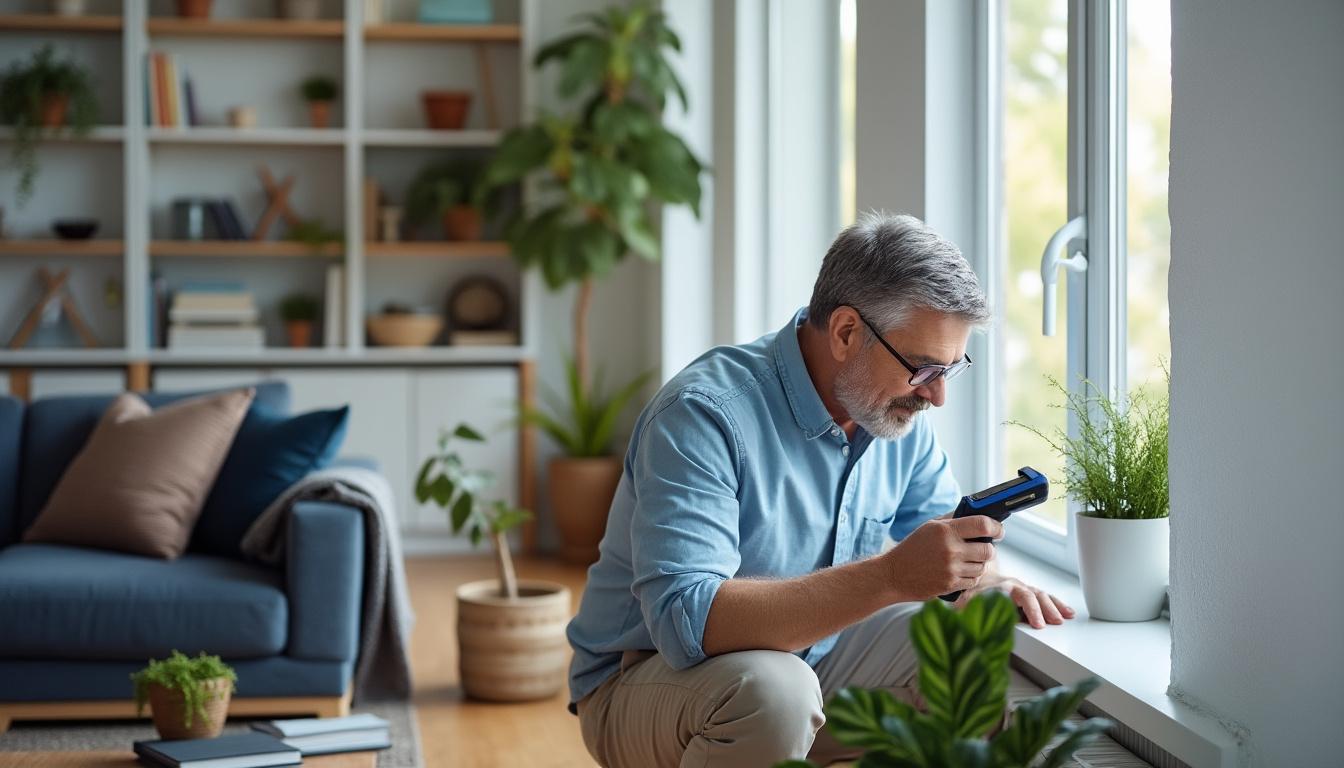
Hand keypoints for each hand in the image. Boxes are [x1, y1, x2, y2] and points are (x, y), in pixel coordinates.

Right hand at [879, 516, 1002, 601]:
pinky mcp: (950, 585)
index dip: (996, 528)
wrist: (893, 575)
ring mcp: (951, 569)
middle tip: (982, 548)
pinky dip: (970, 577)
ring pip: (982, 567)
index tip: (998, 531)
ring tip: (966, 561)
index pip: (983, 524)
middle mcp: (950, 549)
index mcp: (945, 530)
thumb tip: (978, 515)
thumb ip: (953, 521)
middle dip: (988, 549)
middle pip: (988, 550)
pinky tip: (959, 572)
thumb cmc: (912, 548)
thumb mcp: (929, 527)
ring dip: (978, 564)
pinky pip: (973, 581)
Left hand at [959, 574, 1075, 628]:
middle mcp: (1014, 585)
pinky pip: (1045, 597)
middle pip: (1033, 595)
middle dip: (1045, 609)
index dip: (1030, 610)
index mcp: (1001, 587)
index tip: (1038, 625)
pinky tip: (1068, 613)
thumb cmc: (971, 592)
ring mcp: (1023, 588)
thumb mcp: (966, 600)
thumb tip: (969, 620)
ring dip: (1054, 606)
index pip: (1019, 597)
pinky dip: (1057, 604)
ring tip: (1066, 617)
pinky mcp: (1028, 593)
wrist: (976, 577)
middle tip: (1055, 622)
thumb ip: (968, 608)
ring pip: (1041, 595)